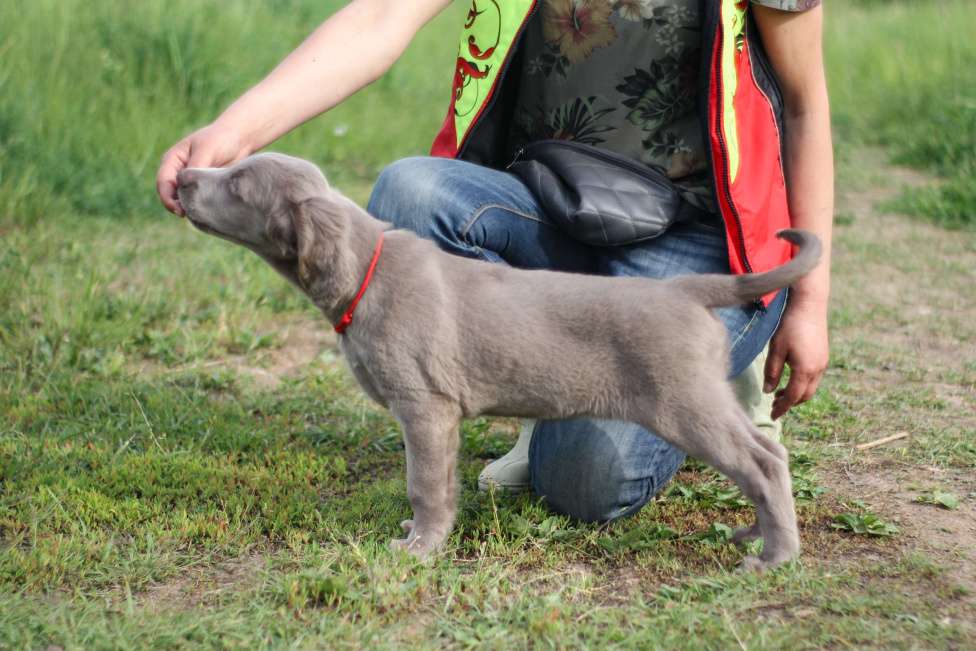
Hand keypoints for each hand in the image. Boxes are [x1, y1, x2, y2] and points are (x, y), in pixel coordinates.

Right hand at [156, 122, 251, 214]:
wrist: (240, 139)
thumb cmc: (220, 139)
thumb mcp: (206, 150)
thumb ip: (196, 166)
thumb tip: (188, 186)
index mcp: (173, 160)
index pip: (163, 182)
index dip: (167, 198)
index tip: (179, 210)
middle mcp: (178, 172)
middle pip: (171, 195)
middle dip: (178, 207)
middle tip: (192, 216)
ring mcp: (191, 182)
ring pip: (184, 200)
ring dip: (190, 208)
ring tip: (202, 216)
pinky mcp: (204, 189)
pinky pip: (198, 202)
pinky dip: (201, 208)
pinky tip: (209, 213)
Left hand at [763, 296, 828, 419]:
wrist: (810, 305)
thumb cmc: (789, 326)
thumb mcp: (775, 349)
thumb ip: (772, 372)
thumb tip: (768, 391)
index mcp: (805, 370)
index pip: (792, 397)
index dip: (781, 408)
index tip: (772, 416)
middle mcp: (817, 370)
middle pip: (804, 396)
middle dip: (789, 404)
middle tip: (774, 406)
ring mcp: (823, 363)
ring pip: (811, 388)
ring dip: (796, 394)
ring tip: (780, 394)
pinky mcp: (823, 356)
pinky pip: (814, 378)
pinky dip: (803, 384)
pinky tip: (791, 379)